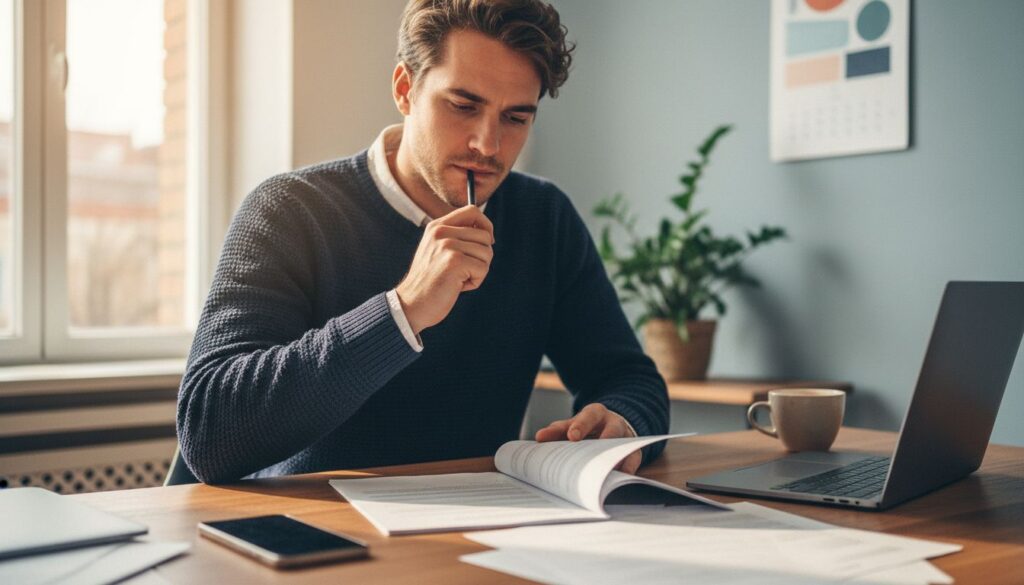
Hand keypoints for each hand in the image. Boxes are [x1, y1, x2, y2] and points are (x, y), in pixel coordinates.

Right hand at [396, 205, 494, 334]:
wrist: (411, 304)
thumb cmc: (429, 281)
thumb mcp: (438, 251)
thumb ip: (457, 237)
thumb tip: (488, 233)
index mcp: (436, 226)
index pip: (472, 211)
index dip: (486, 226)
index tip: (486, 243)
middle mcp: (441, 232)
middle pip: (485, 236)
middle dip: (483, 257)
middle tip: (466, 271)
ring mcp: (448, 246)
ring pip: (487, 253)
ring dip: (479, 271)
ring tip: (459, 279)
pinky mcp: (455, 262)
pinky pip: (483, 269)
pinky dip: (475, 282)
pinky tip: (457, 287)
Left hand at [535, 403, 640, 473]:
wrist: (612, 425)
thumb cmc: (587, 427)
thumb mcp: (572, 425)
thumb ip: (557, 430)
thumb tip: (539, 437)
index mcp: (595, 413)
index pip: (588, 417)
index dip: (580, 426)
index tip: (572, 437)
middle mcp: (614, 422)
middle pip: (611, 430)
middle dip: (604, 440)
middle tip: (593, 458)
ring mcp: (626, 437)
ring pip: (624, 446)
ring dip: (616, 458)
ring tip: (606, 471)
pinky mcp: (634, 451)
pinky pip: (633, 460)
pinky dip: (627, 469)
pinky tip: (619, 478)